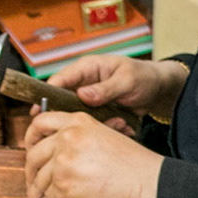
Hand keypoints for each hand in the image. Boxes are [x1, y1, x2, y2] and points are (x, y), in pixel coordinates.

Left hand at [24, 112, 163, 197]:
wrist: (145, 180)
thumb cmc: (132, 162)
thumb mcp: (105, 134)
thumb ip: (78, 136)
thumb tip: (56, 150)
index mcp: (77, 123)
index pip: (40, 122)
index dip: (30, 137)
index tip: (29, 148)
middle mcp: (66, 139)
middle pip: (34, 155)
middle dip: (30, 172)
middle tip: (31, 182)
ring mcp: (63, 163)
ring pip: (39, 181)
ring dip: (35, 194)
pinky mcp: (64, 186)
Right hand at [47, 55, 188, 120]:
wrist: (158, 89)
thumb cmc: (143, 76)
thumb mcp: (127, 80)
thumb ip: (105, 88)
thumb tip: (82, 95)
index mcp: (86, 68)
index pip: (58, 81)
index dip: (46, 96)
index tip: (39, 113)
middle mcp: (83, 84)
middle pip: (63, 103)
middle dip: (72, 118)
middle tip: (80, 129)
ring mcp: (89, 100)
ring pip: (78, 118)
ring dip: (96, 125)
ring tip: (119, 122)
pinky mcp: (98, 113)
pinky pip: (93, 125)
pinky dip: (107, 129)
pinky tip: (124, 126)